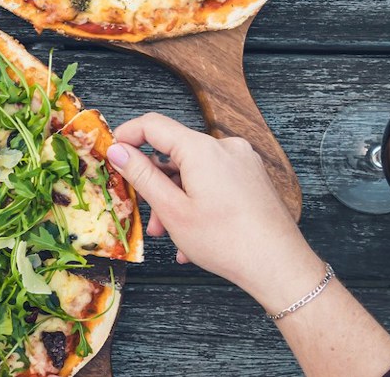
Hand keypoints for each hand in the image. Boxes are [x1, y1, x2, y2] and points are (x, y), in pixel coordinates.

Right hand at [104, 113, 324, 309]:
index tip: (111, 155)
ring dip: (176, 199)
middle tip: (144, 214)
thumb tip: (118, 151)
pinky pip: (215, 182)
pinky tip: (194, 234)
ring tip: (171, 234)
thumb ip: (141, 176)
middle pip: (175, 154)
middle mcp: (225, 147)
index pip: (153, 125)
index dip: (126, 136)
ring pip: (195, 172)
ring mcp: (242, 162)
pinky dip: (198, 201)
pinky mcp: (253, 178)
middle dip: (155, 184)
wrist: (278, 265)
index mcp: (202, 148)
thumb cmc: (226, 241)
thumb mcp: (172, 210)